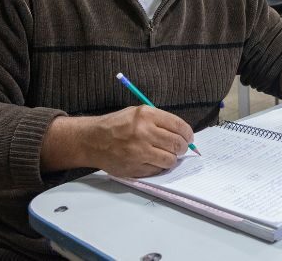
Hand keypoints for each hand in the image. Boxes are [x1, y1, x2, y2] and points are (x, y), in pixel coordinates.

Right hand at [79, 105, 194, 177]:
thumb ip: (159, 121)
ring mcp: (140, 151)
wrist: (92, 140)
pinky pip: (158, 170)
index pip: (179, 126)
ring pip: (170, 160)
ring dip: (172, 159)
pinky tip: (154, 161)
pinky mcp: (135, 167)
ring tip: (167, 156)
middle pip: (177, 144)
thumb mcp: (137, 113)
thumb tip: (182, 133)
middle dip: (183, 148)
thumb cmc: (116, 125)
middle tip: (180, 148)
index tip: (189, 138)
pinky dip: (160, 167)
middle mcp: (144, 132)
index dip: (188, 134)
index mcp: (146, 115)